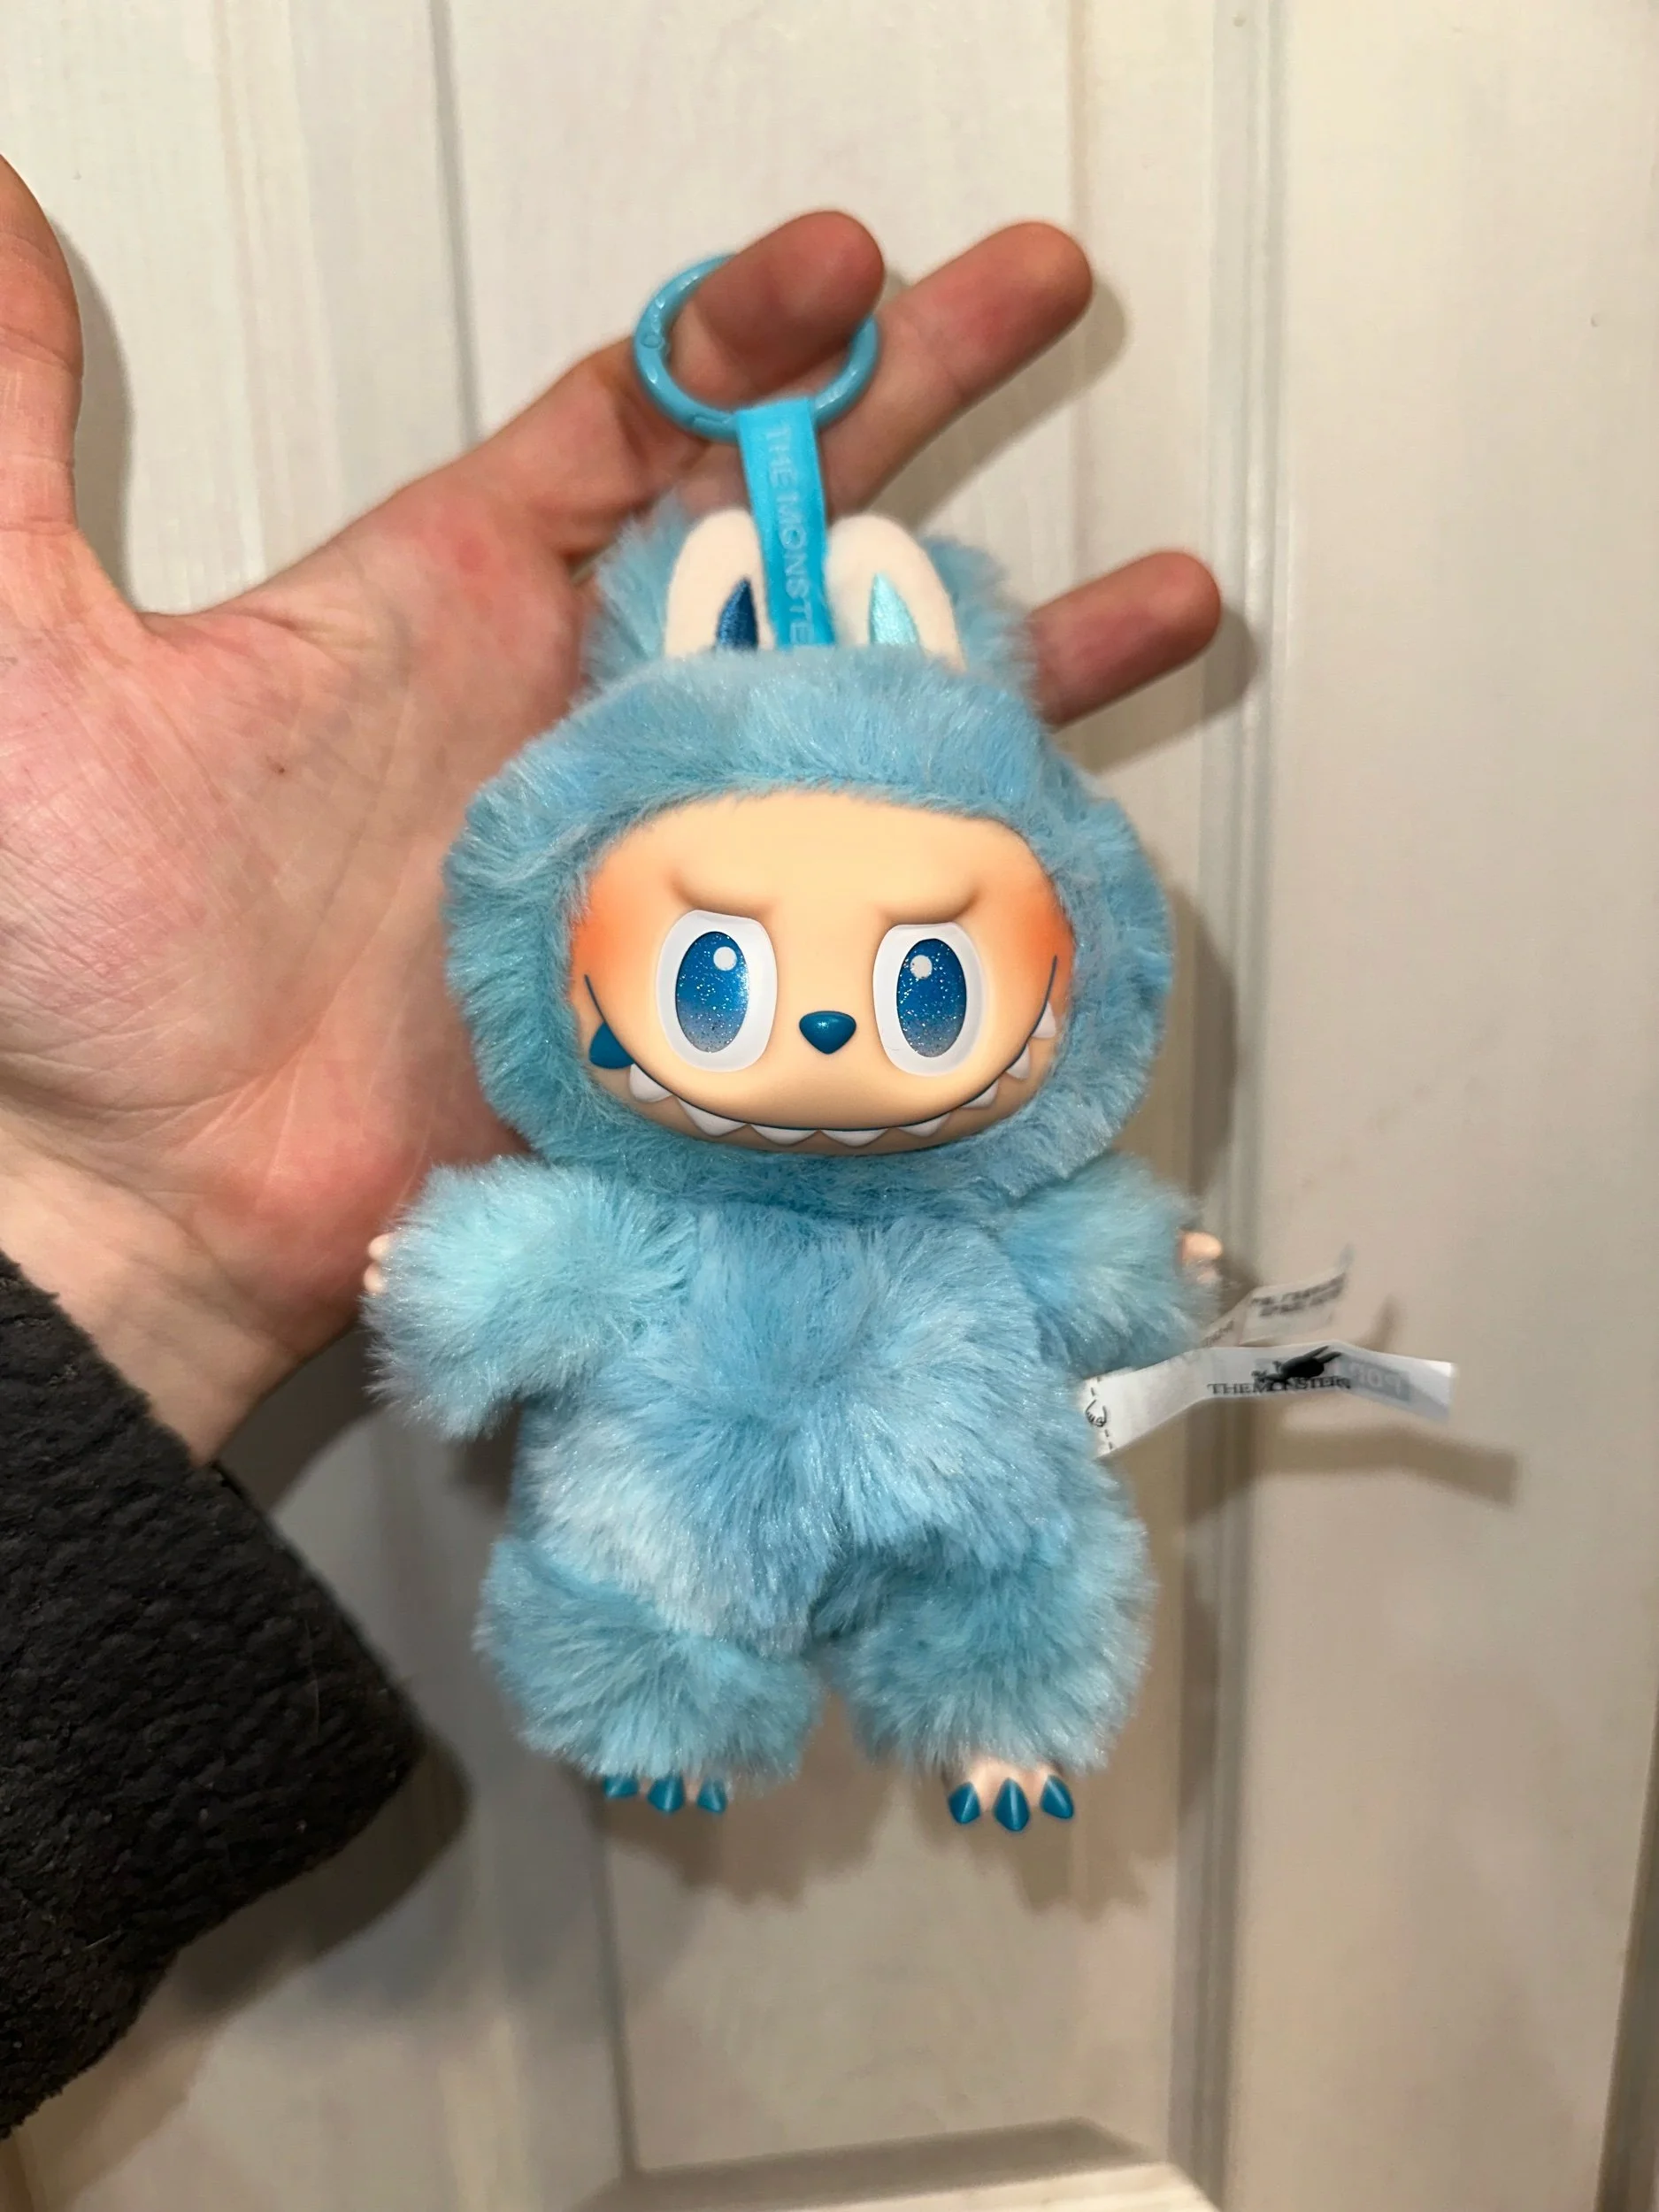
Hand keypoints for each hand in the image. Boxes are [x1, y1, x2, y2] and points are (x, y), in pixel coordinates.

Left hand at [0, 165, 1220, 1457]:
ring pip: (861, 715)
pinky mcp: (689, 991)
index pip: (639, 414)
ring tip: (1152, 600)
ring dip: (1008, 649)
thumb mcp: (25, 653)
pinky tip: (1060, 839)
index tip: (845, 264)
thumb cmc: (67, 958)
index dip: (753, 330)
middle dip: (926, 403)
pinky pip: (851, 906)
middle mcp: (575, 711)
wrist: (133, 1202)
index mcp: (451, 598)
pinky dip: (962, 870)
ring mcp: (649, 852)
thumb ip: (13, 422)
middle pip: (791, 526)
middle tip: (1042, 301)